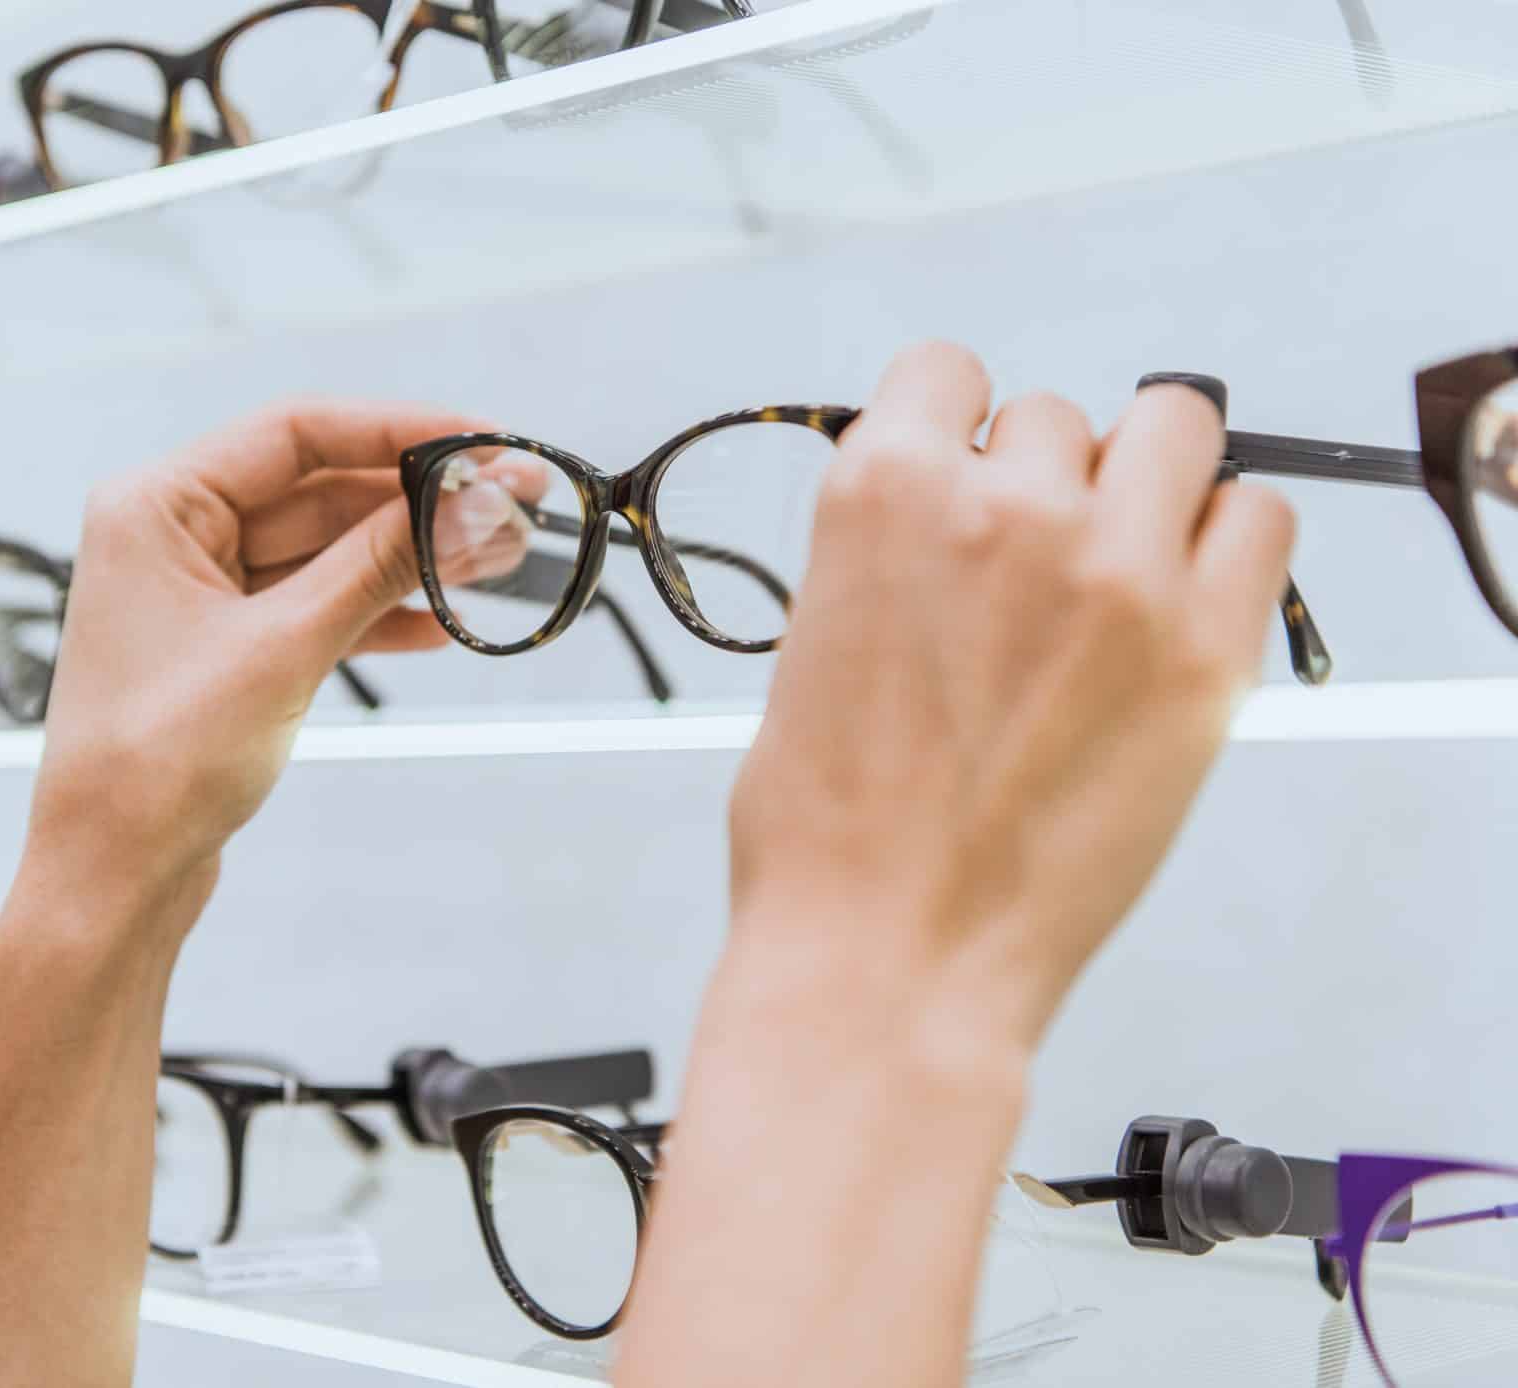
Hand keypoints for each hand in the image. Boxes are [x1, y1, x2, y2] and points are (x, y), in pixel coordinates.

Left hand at [19, 399, 490, 930]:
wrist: (113, 875)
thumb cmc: (154, 766)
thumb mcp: (283, 650)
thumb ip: (378, 569)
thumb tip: (467, 507)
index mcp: (156, 506)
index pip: (296, 432)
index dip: (398, 430)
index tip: (482, 442)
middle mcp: (172, 534)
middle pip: (318, 487)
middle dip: (417, 501)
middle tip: (511, 505)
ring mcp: (200, 591)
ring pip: (326, 549)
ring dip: (408, 557)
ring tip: (497, 559)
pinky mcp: (228, 645)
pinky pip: (316, 602)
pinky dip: (377, 609)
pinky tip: (442, 621)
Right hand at [729, 341, 1295, 1045]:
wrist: (888, 954)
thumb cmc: (830, 832)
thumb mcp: (813, 643)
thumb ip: (888, 550)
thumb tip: (949, 513)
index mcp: (881, 495)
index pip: (946, 372)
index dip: (956, 424)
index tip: (967, 464)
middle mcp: (1002, 507)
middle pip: (1058, 413)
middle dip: (1045, 479)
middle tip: (1033, 570)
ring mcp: (1114, 571)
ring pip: (1174, 430)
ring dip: (1145, 485)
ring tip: (1118, 571)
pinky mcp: (1204, 648)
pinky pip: (1261, 519)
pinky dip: (1229, 542)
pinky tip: (1179, 604)